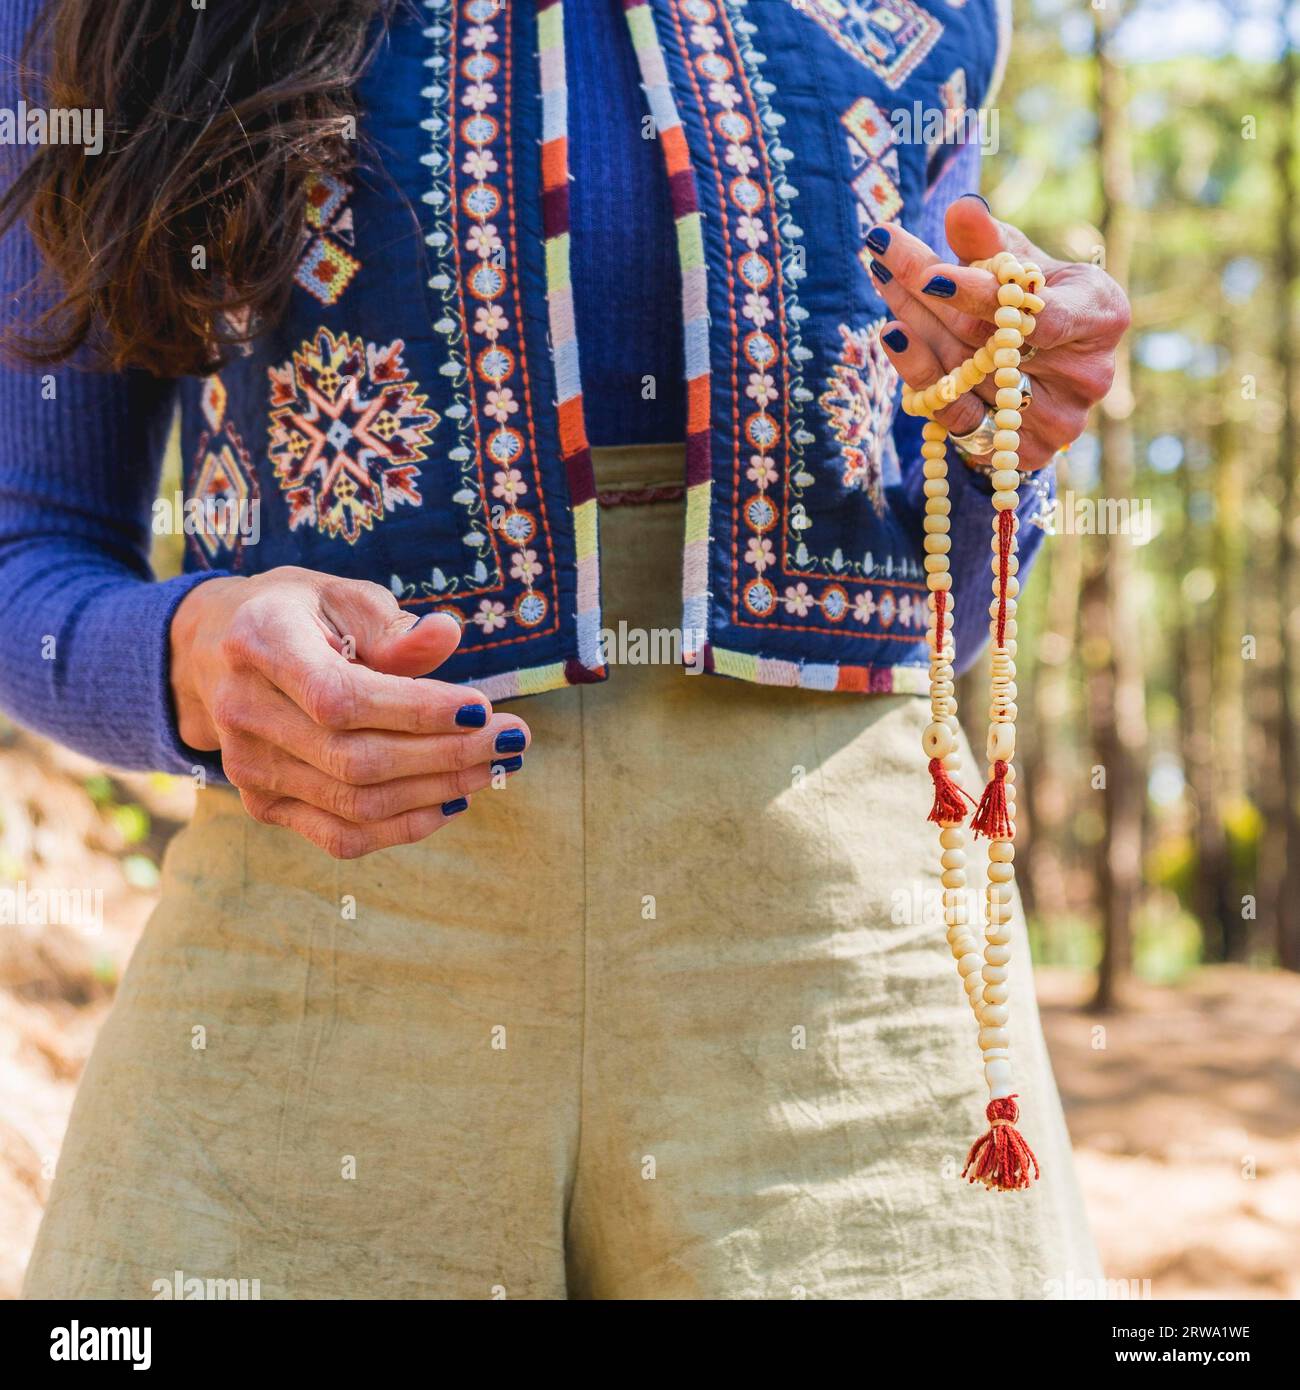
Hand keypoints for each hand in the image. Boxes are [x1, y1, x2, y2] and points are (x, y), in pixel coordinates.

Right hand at [169, 567, 527, 858]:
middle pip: (355, 759)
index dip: (416, 711)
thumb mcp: (343, 596)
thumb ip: (392, 625)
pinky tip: (453, 799)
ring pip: (355, 803)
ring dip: (438, 790)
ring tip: (496, 766)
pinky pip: (341, 836)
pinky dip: (405, 826)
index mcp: (259, 644)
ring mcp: (248, 768)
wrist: (220, 651)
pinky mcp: (263, 804)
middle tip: (513, 739)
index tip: (483, 707)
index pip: (342, 697)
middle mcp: (243, 711)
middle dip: (447, 754)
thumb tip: (447, 636)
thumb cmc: (302, 616)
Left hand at [867, 194, 1130, 468]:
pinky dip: (919, 373)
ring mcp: (1058, 421)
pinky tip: (893, 335)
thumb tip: (961, 208)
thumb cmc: (1036, 303)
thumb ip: (992, 239)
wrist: (1048, 373)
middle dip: (927, 293)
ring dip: (913, 327)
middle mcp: (1088, 375)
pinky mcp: (1024, 454)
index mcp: (1102, 316)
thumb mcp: (1021, 263)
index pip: (1032, 310)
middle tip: (884, 257)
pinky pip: (956, 416)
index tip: (925, 270)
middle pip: (987, 339)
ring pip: (964, 375)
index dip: (976, 292)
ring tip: (883, 282)